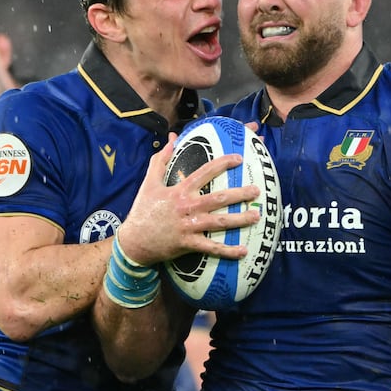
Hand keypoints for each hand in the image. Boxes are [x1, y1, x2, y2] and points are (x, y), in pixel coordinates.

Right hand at [119, 132, 259, 265]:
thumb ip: (161, 160)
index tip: (238, 158)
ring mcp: (189, 226)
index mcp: (180, 191)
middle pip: (219, 198)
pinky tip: (243, 251)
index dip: (222, 163)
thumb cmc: (143, 210)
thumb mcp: (149, 183)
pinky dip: (228, 251)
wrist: (133, 241)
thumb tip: (171, 139)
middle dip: (240, 194)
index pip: (204, 173)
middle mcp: (187, 207)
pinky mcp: (189, 244)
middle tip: (257, 191)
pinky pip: (211, 248)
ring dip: (240, 219)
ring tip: (257, 215)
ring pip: (220, 222)